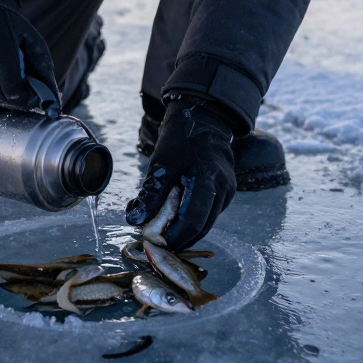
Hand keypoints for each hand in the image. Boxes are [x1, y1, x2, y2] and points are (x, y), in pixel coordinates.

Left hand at [126, 94, 235, 248]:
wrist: (204, 120)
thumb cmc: (181, 139)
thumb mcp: (161, 163)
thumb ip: (151, 192)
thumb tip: (135, 220)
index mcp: (210, 179)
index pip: (193, 220)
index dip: (174, 236)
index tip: (154, 243)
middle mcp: (224, 189)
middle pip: (201, 227)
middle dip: (177, 238)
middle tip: (154, 241)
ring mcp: (227, 192)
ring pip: (205, 223)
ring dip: (183, 231)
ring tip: (160, 230)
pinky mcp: (225, 193)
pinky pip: (207, 214)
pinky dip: (190, 220)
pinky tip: (173, 217)